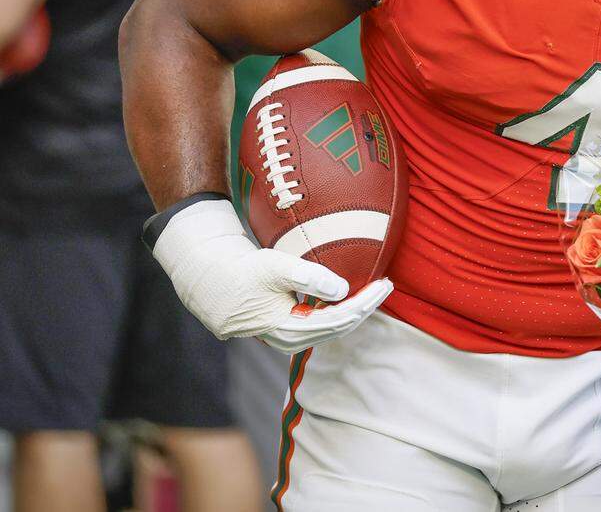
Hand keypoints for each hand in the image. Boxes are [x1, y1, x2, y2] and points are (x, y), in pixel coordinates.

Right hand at [149, 195, 391, 354]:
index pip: (339, 320)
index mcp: (287, 330)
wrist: (206, 276)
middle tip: (386, 286)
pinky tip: (345, 297)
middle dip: (364, 307)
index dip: (365, 303)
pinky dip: (335, 311)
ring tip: (372, 291)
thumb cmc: (240, 270)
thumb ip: (309, 278)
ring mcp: (283, 336)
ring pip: (328, 328)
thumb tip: (343, 290)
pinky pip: (316, 324)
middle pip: (337, 328)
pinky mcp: (280, 327)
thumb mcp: (274, 268)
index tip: (386, 285)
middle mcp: (287, 339)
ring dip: (351, 310)